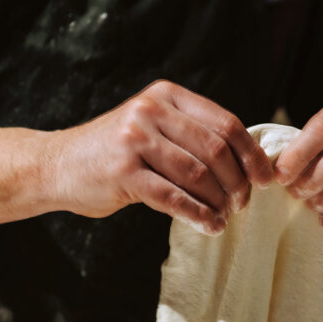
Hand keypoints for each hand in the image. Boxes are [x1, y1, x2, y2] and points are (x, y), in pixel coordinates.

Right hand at [49, 80, 272, 234]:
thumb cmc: (112, 154)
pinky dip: (198, 215)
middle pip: (215, 149)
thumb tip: (245, 161)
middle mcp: (151, 111)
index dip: (251, 154)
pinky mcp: (123, 172)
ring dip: (219, 202)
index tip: (265, 179)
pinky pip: (174, 197)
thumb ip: (189, 134)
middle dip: (237, 182)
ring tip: (224, 218)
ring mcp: (135, 140)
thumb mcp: (151, 128)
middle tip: (242, 204)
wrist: (57, 166)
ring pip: (198, 175)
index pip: (225, 123)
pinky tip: (208, 226)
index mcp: (165, 95)